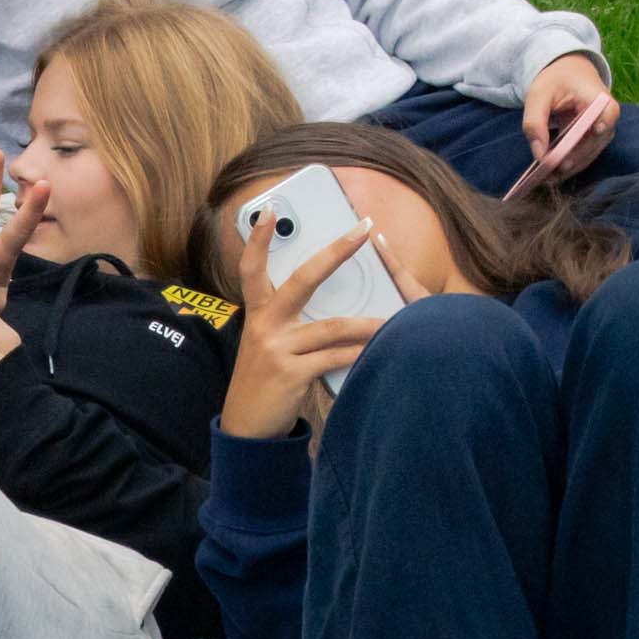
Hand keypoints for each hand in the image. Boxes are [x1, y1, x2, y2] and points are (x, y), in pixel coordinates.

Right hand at [219, 209, 387, 440]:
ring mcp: (277, 349)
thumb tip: (333, 306)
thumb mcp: (266, 346)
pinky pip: (334, 358)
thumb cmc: (264, 383)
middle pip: (303, 279)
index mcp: (258, 315)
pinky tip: (377, 352)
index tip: (271, 210)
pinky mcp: (290, 374)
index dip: (259, 240)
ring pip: (332, 326)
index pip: (253, 269)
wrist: (245, 428)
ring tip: (393, 320)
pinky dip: (359, 354)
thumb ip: (289, 323)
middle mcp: (265, 326)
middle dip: (335, 252)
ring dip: (368, 324)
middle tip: (362, 230)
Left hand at [521, 52, 617, 175]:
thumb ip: (534, 122)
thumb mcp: (538, 95)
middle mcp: (604, 114)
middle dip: (577, 156)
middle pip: (597, 139)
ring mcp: (601, 128)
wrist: (565, 73)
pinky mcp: (592, 138)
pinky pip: (584, 154)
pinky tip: (553, 174)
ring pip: (592, 151)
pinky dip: (570, 164)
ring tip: (550, 178)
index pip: (609, 111)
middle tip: (557, 169)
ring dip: (573, 166)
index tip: (596, 131)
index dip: (605, 122)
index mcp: (596, 96)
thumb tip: (539, 155)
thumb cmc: (553, 80)